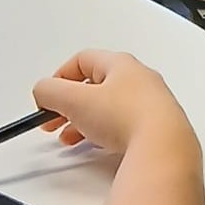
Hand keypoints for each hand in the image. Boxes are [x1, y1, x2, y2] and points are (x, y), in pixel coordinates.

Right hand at [35, 50, 192, 153]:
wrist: (162, 144)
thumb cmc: (126, 116)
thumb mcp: (76, 100)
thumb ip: (51, 91)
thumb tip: (42, 90)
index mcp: (121, 64)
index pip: (83, 60)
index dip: (60, 77)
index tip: (47, 97)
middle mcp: (138, 78)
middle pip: (94, 86)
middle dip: (68, 104)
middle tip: (52, 121)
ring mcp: (148, 102)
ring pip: (106, 107)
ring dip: (82, 121)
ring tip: (68, 139)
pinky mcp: (153, 124)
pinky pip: (121, 124)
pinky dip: (102, 132)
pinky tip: (94, 145)